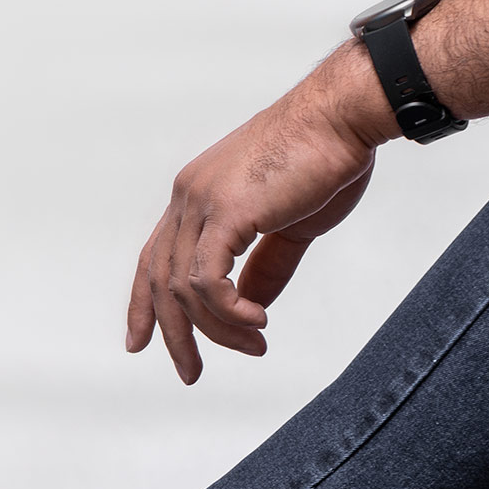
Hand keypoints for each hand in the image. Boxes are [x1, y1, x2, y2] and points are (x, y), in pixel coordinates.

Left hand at [127, 86, 377, 383]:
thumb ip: (264, 269)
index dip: (142, 305)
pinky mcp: (225, 211)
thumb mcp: (288, 229)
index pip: (154, 260)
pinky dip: (227, 311)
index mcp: (195, 198)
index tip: (140, 343)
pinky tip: (256, 323)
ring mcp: (200, 202)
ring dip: (218, 329)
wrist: (347, 115)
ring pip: (184, 289)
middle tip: (191, 374)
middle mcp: (187, 198)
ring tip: (254, 345)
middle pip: (159, 282)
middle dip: (173, 335)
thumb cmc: (325, 161)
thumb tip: (249, 310)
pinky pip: (207, 280)